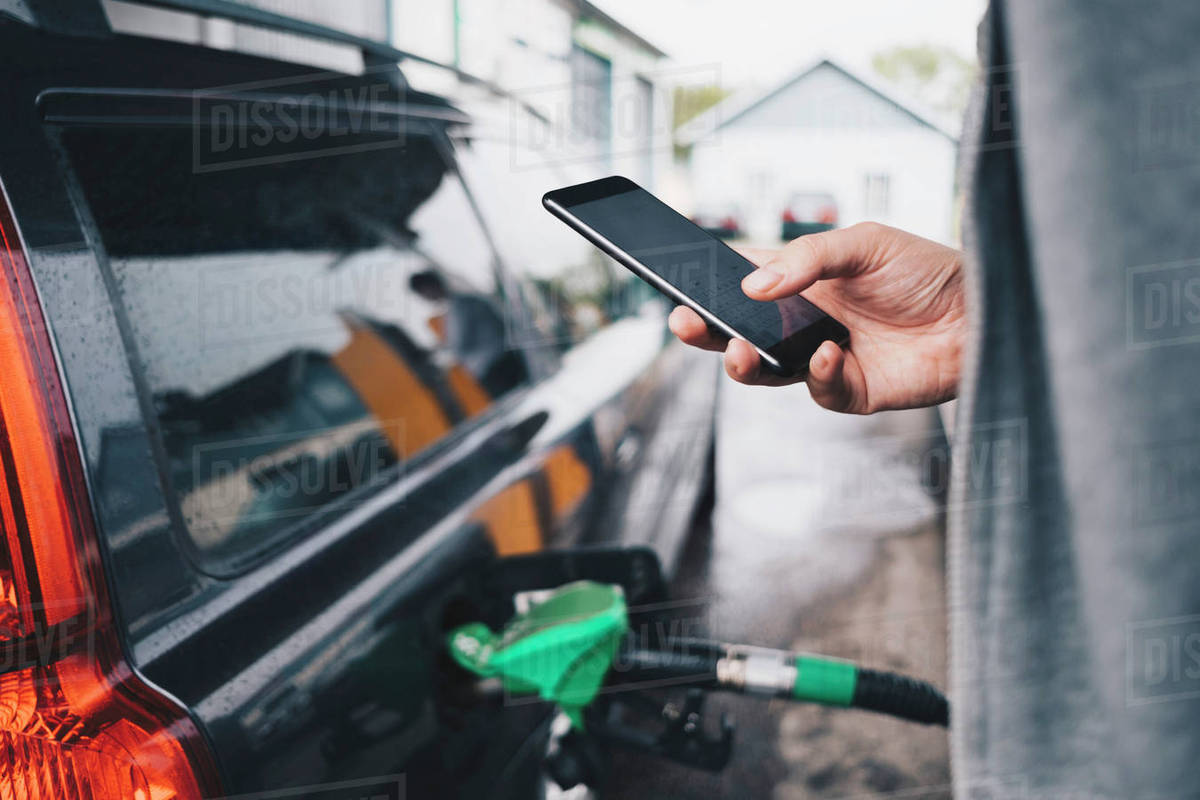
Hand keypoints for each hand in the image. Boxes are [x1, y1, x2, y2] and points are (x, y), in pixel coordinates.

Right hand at [668, 222, 965, 413]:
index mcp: (801, 280)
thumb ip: (808, 258)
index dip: (708, 283)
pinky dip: (817, 374)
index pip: (741, 281)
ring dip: (742, 362)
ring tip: (736, 349)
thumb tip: (753, 285)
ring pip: (765, 371)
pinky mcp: (852, 389)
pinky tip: (829, 353)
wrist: (985, 310)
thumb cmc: (927, 269)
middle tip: (683, 322)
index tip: (678, 281)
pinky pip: (819, 390)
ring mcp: (824, 357)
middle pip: (738, 332)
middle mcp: (805, 321)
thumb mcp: (864, 243)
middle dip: (705, 330)